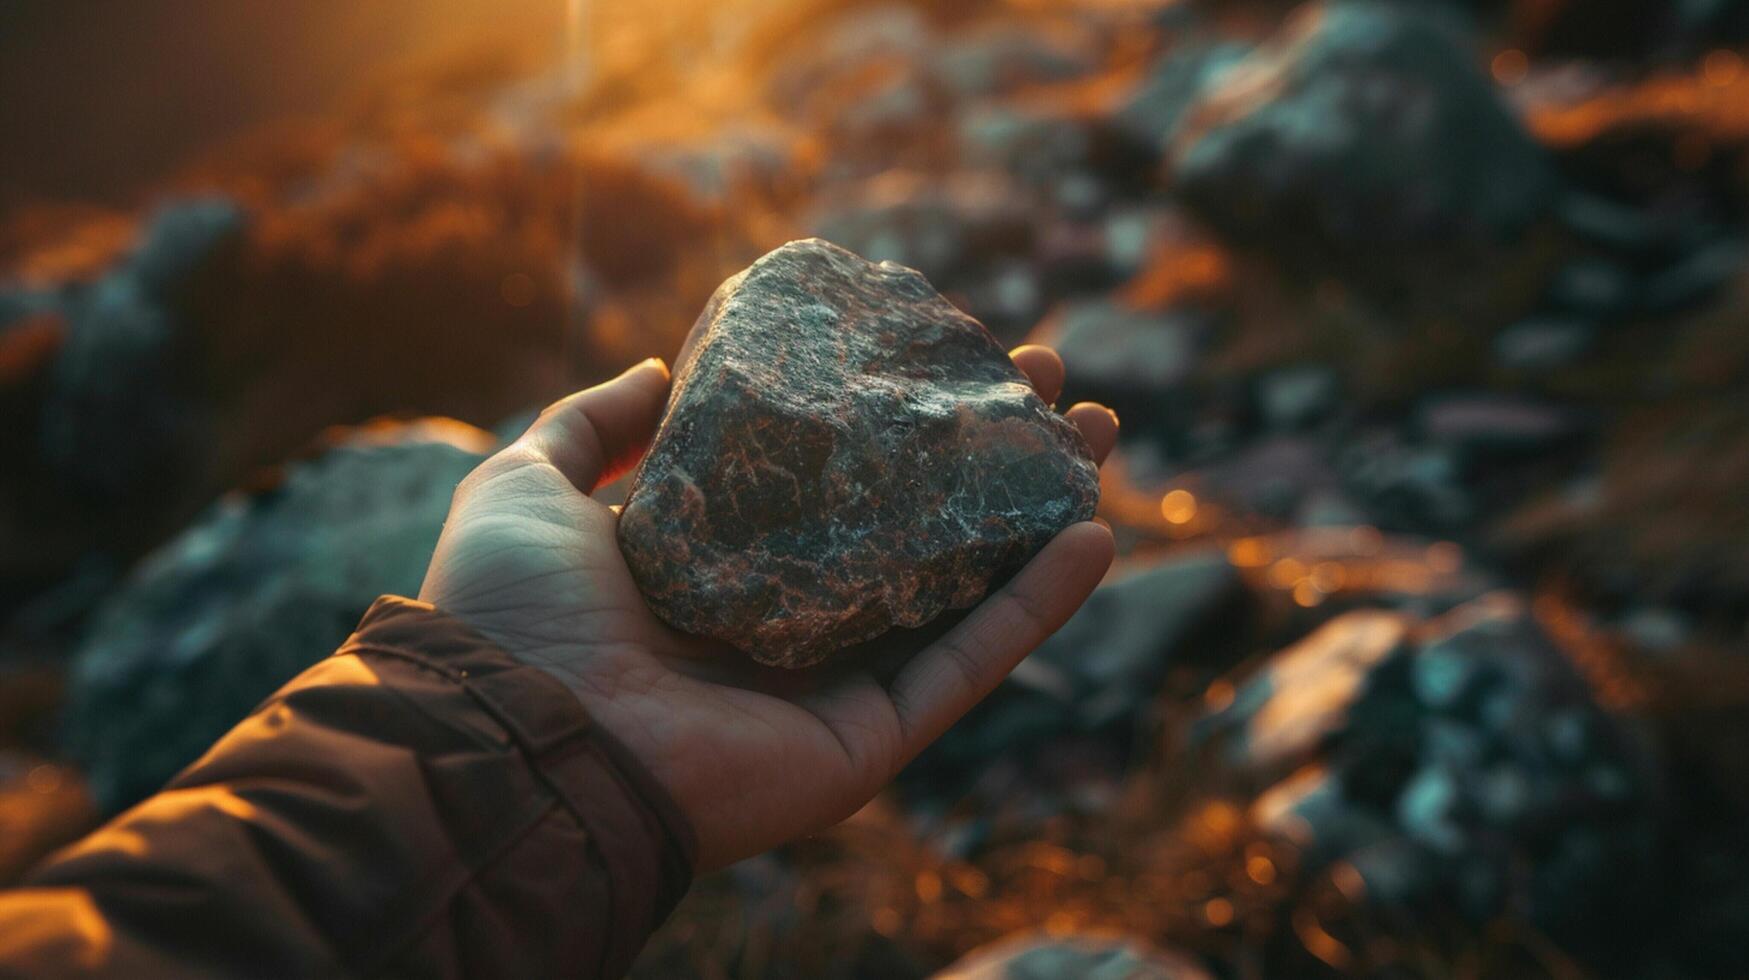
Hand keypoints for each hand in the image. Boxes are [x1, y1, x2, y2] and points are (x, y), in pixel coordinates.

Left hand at [419, 347, 1117, 870]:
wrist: (509, 735)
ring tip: (1098, 436)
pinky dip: (1035, 610)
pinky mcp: (867, 740)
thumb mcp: (531, 482)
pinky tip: (1094, 538)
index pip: (836, 480)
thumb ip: (594, 427)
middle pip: (920, 526)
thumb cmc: (511, 610)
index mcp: (722, 566)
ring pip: (964, 590)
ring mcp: (834, 685)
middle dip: (991, 450)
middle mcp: (789, 623)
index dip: (897, 414)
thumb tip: (662, 367)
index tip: (951, 346)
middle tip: (1050, 379)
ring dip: (1039, 515)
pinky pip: (966, 665)